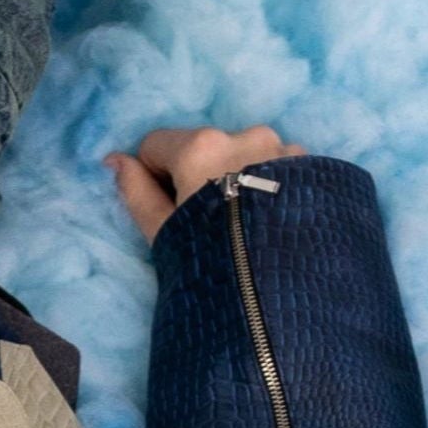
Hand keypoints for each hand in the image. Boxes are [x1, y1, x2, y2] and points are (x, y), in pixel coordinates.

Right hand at [106, 123, 307, 243]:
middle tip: (212, 221)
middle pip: (206, 147)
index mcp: (200, 146)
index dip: (155, 175)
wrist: (283, 292)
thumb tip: (114, 161)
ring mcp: (283, 147)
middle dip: (203, 175)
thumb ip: (136, 191)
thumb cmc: (213, 261)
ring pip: (245, 154)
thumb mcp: (164, 231)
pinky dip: (273, 184)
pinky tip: (276, 218)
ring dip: (242, 177)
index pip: (158, 144)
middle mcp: (245, 135)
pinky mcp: (313, 165)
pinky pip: (281, 165)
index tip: (170, 206)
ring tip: (249, 222)